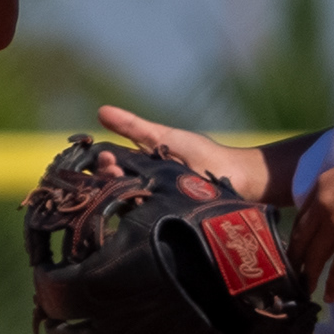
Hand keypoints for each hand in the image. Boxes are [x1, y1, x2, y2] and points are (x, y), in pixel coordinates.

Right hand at [97, 104, 268, 202]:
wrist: (233, 174)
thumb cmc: (199, 154)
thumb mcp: (162, 137)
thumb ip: (133, 127)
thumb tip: (100, 111)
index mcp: (138, 170)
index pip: (110, 168)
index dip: (103, 162)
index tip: (103, 155)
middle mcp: (141, 189)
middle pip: (112, 186)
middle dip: (106, 177)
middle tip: (109, 167)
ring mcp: (151, 207)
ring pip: (125, 203)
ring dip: (118, 191)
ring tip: (118, 179)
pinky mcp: (163, 222)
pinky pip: (144, 219)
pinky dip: (137, 208)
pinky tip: (135, 200)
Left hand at [293, 145, 333, 296]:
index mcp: (323, 184)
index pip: (302, 215)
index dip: (298, 235)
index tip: (297, 247)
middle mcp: (323, 204)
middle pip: (302, 237)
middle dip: (295, 257)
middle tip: (292, 273)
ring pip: (315, 255)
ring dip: (309, 274)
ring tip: (304, 288)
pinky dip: (332, 285)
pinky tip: (329, 296)